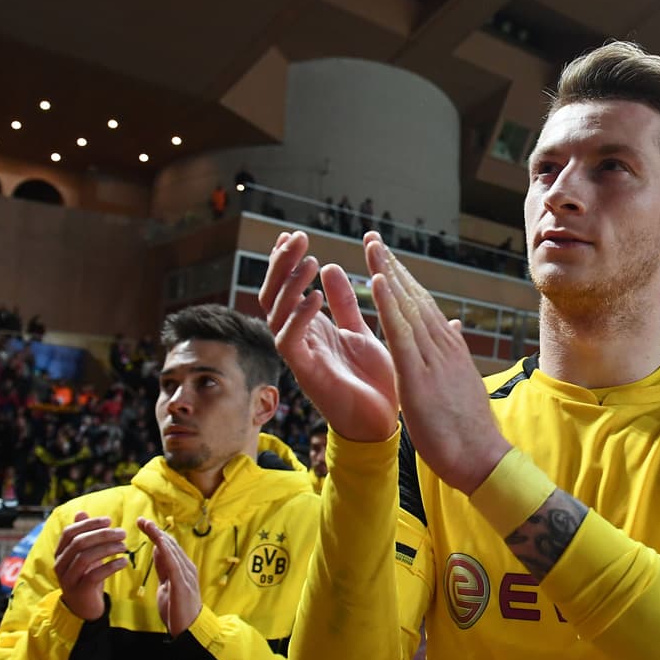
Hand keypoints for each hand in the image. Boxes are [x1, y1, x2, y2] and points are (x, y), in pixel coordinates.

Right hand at [54, 513, 129, 621]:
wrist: (84, 607)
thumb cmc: (86, 576)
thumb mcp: (84, 554)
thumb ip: (82, 535)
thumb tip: (80, 512)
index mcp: (59, 553)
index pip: (70, 532)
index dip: (89, 524)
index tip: (109, 520)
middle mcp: (60, 565)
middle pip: (79, 543)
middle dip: (102, 535)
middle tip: (122, 533)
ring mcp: (68, 579)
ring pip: (86, 558)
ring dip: (108, 549)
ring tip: (124, 546)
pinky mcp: (80, 591)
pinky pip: (94, 575)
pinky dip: (111, 566)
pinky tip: (124, 562)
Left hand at [137, 518, 201, 637]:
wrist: (189, 630)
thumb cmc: (178, 610)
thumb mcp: (166, 585)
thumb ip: (163, 568)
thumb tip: (157, 550)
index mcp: (182, 568)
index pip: (168, 546)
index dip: (156, 534)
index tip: (142, 524)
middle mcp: (187, 568)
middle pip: (170, 544)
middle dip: (155, 531)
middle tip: (141, 520)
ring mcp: (186, 575)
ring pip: (172, 551)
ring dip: (159, 536)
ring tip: (147, 526)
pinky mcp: (183, 584)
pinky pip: (174, 564)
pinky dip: (166, 551)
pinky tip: (158, 542)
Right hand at [258, 231, 398, 441]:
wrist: (384, 424)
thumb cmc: (374, 382)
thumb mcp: (361, 332)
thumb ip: (345, 303)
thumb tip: (331, 267)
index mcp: (313, 329)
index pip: (287, 289)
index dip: (285, 263)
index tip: (291, 236)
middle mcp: (301, 341)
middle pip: (275, 296)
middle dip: (282, 265)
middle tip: (296, 237)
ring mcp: (300, 357)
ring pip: (277, 314)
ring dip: (291, 286)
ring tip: (309, 260)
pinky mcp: (306, 374)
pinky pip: (290, 341)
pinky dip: (300, 318)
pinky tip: (314, 297)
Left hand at [364, 233, 510, 493]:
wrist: (481, 457)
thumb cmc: (469, 427)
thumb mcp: (461, 381)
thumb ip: (454, 351)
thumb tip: (455, 327)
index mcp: (448, 349)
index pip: (422, 306)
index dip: (402, 279)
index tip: (386, 257)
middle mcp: (442, 345)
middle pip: (413, 297)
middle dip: (392, 266)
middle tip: (372, 238)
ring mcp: (432, 358)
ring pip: (406, 306)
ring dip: (387, 274)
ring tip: (371, 247)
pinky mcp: (419, 375)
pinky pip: (400, 333)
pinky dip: (387, 305)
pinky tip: (375, 282)